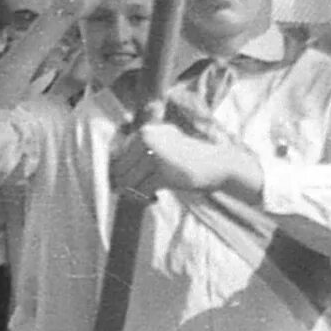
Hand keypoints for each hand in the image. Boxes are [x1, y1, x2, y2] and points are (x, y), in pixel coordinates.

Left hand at [111, 116, 250, 197]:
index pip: (118, 156)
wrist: (217, 165)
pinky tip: (154, 198)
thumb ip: (140, 154)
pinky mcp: (163, 172)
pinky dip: (144, 199)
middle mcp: (147, 138)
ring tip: (146, 196)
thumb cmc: (188, 160)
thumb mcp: (164, 147)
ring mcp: (154, 154)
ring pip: (128, 181)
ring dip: (133, 193)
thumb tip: (113, 177)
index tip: (126, 184)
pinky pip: (142, 191)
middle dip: (124, 185)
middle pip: (120, 169)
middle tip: (138, 193)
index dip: (119, 173)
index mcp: (145, 131)